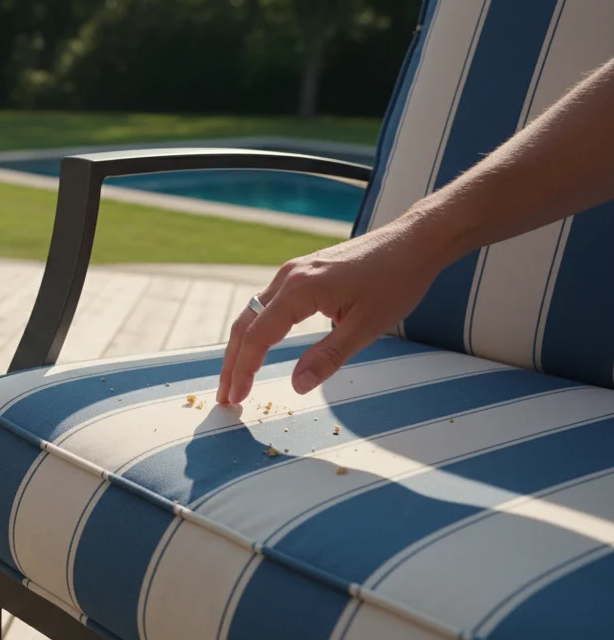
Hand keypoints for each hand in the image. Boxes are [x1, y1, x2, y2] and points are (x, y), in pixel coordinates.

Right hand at [216, 224, 442, 405]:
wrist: (414, 242)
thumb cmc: (396, 281)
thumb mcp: (366, 327)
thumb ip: (328, 357)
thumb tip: (297, 386)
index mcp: (299, 290)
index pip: (258, 337)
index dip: (243, 370)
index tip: (235, 398)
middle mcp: (288, 277)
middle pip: (245, 324)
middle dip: (232, 362)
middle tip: (225, 396)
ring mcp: (293, 271)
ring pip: (252, 313)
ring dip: (241, 346)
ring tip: (235, 377)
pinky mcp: (302, 272)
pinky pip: (267, 304)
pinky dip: (256, 330)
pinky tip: (258, 347)